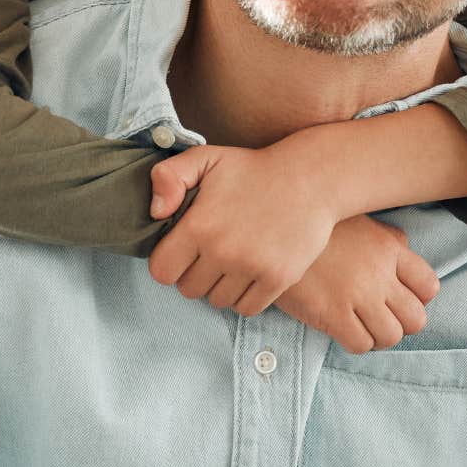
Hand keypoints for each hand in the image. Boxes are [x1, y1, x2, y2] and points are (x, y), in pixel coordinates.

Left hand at [147, 144, 342, 316]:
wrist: (311, 178)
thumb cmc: (253, 169)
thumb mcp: (205, 158)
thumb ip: (167, 176)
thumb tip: (156, 213)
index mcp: (199, 226)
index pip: (162, 271)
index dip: (168, 262)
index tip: (182, 250)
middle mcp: (223, 251)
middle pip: (188, 289)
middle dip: (193, 274)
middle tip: (209, 253)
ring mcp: (252, 268)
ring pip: (217, 301)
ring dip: (219, 286)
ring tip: (231, 261)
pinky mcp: (279, 279)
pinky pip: (246, 308)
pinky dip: (244, 297)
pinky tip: (248, 274)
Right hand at [276, 215, 439, 353]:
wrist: (276, 229)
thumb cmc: (319, 228)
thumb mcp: (360, 221)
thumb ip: (386, 238)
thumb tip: (403, 250)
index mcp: (389, 248)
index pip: (429, 286)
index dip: (419, 300)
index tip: (399, 300)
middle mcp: (379, 273)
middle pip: (416, 319)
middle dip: (401, 324)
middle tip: (382, 318)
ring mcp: (357, 295)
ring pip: (391, 337)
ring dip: (378, 337)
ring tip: (362, 326)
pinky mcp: (332, 314)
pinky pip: (361, 344)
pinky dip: (357, 343)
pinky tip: (343, 330)